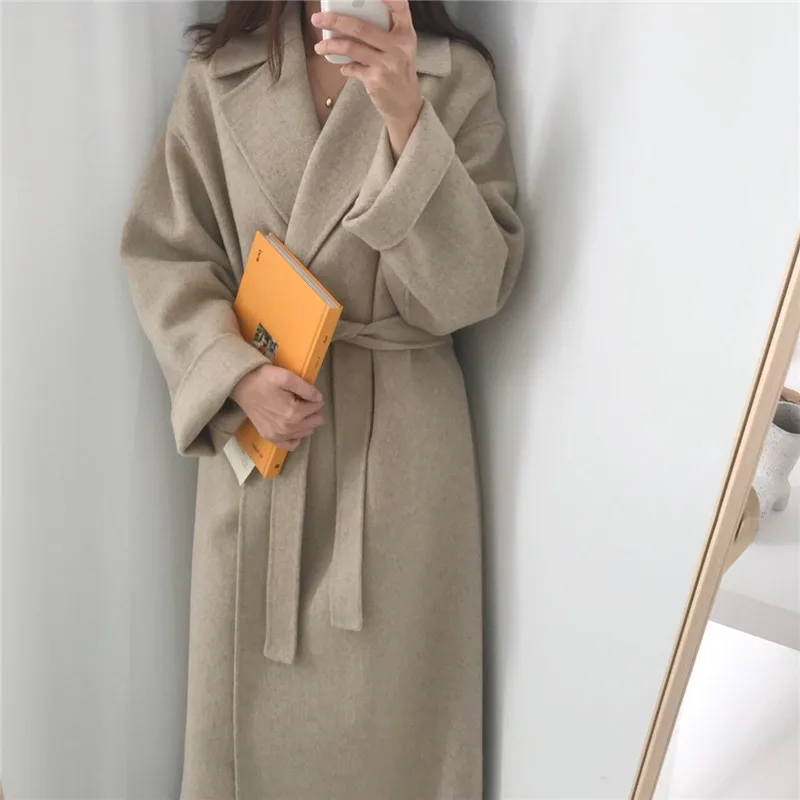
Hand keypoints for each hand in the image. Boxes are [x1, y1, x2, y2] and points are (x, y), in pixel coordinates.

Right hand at [231, 365, 323, 451]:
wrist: (242, 386)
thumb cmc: (263, 379)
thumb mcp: (286, 377)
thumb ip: (306, 388)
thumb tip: (319, 399)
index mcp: (293, 413)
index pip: (318, 406)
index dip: (314, 398)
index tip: (304, 392)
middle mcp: (288, 428)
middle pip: (315, 421)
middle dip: (312, 410)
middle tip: (300, 400)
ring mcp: (279, 436)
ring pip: (307, 432)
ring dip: (305, 421)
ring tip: (294, 409)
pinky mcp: (271, 438)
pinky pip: (292, 445)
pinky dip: (296, 436)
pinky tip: (293, 426)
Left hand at [311, 0, 422, 154]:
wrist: (406, 105)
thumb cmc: (399, 71)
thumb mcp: (401, 48)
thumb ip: (385, 32)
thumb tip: (349, 18)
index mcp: (406, 33)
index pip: (399, 5)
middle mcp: (398, 47)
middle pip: (360, 27)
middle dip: (334, 20)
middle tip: (317, 18)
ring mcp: (387, 64)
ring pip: (351, 47)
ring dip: (331, 46)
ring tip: (319, 46)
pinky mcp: (376, 80)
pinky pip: (352, 68)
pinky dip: (344, 67)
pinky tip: (343, 67)